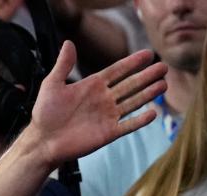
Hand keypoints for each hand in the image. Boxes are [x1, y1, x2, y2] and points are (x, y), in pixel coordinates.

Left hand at [24, 42, 167, 167]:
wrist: (43, 141)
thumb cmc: (45, 113)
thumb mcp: (52, 85)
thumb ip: (63, 65)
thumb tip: (68, 42)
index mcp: (92, 86)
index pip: (117, 70)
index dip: (132, 62)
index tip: (148, 54)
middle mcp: (103, 99)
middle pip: (130, 84)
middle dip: (147, 76)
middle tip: (164, 67)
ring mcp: (107, 116)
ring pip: (133, 102)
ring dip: (148, 93)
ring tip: (163, 84)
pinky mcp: (108, 133)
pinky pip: (128, 125)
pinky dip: (140, 120)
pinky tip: (153, 112)